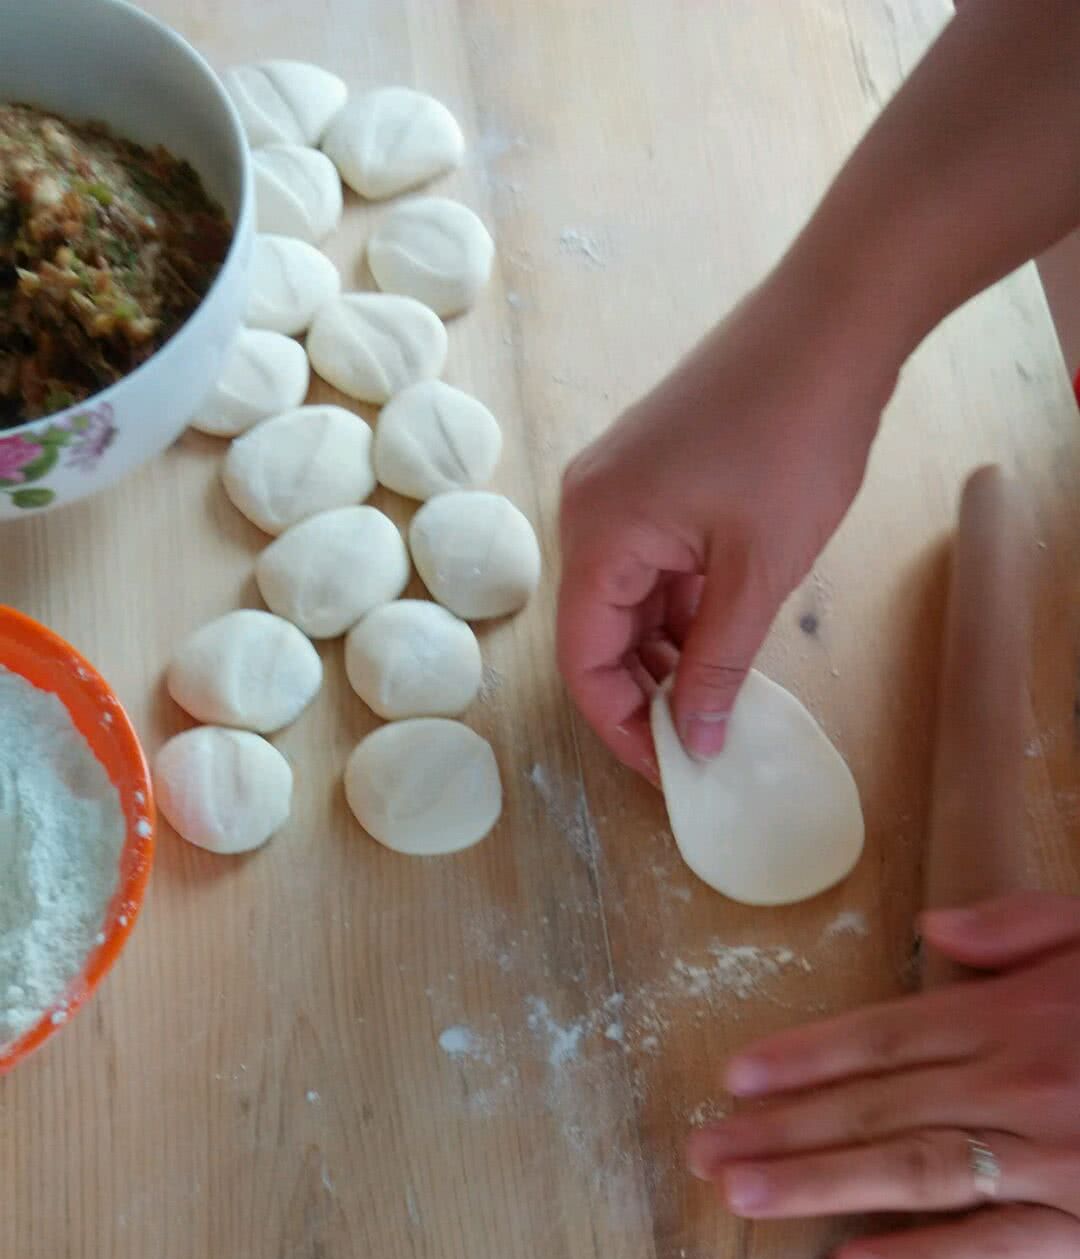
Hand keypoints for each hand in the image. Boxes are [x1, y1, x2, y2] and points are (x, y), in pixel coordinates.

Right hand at [556, 257, 897, 777]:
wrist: (834, 317)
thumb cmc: (795, 437)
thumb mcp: (759, 574)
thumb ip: (719, 665)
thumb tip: (697, 741)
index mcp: (597, 534)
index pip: (583, 662)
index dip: (622, 728)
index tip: (675, 771)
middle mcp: (590, 509)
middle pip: (599, 633)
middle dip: (647, 695)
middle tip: (705, 744)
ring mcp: (621, 485)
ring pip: (631, 600)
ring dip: (670, 654)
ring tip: (725, 699)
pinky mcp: (655, 471)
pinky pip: (653, 562)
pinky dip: (684, 608)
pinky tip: (728, 638)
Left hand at [686, 894, 1079, 1258]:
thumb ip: (1023, 926)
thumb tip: (934, 929)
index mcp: (1017, 1015)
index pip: (886, 1038)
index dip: (803, 1058)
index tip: (734, 1079)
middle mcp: (1019, 1084)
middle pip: (877, 1107)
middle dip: (780, 1129)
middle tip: (702, 1150)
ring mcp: (1052, 1159)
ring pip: (914, 1171)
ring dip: (819, 1183)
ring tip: (741, 1195)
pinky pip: (996, 1248)